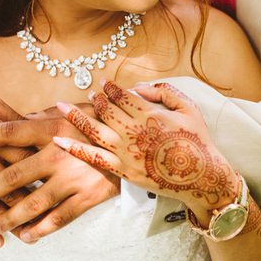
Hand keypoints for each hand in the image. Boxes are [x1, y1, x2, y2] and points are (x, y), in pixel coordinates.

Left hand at [0, 105, 118, 242]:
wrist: (142, 141)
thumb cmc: (103, 123)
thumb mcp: (75, 111)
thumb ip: (46, 117)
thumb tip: (18, 120)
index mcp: (56, 127)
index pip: (12, 130)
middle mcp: (62, 152)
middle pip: (15, 174)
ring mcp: (75, 177)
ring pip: (34, 202)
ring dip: (10, 216)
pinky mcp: (89, 196)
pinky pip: (59, 217)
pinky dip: (41, 229)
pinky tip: (27, 235)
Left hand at [55, 81, 238, 210]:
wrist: (202, 177)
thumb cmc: (198, 141)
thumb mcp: (188, 108)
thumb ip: (164, 92)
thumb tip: (138, 87)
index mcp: (150, 114)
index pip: (122, 95)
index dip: (110, 87)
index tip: (104, 83)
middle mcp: (135, 131)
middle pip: (106, 109)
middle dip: (95, 99)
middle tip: (90, 94)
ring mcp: (126, 152)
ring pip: (94, 130)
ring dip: (77, 117)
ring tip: (63, 107)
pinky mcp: (122, 171)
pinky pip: (93, 158)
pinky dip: (74, 148)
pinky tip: (58, 141)